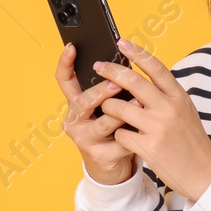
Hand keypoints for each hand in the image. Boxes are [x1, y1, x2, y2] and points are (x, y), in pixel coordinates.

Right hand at [54, 42, 137, 184]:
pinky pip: (120, 143)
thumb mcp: (108, 106)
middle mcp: (75, 120)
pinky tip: (146, 130)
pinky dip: (135, 135)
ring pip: (103, 124)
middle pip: (83, 102)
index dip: (65, 63)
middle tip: (116, 83)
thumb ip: (112, 88)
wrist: (114, 164)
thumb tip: (125, 59)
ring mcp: (85, 139)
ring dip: (121, 113)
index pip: (64, 80)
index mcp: (76, 103)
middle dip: (100, 92)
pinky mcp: (99, 156)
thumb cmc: (114, 127)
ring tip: (139, 104)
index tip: (72, 47)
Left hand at [93, 38, 210, 202]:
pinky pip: (120, 134)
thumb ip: (166, 95)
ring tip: (106, 108)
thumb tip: (141, 78)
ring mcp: (157, 128)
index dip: (137, 52)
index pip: (155, 67)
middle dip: (111, 71)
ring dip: (108, 106)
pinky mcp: (147, 147)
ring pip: (119, 107)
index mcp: (179, 97)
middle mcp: (168, 108)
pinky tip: (122, 138)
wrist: (204, 173)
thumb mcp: (185, 112)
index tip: (121, 43)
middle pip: (133, 81)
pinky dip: (118, 135)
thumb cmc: (191, 141)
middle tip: (98, 66)